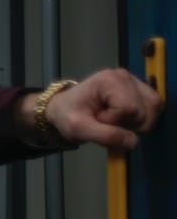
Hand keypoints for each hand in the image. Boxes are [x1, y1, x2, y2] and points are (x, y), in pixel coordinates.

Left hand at [43, 68, 164, 150]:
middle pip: (143, 111)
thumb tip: (133, 141)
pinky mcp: (139, 90)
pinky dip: (141, 119)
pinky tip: (124, 118)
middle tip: (104, 120)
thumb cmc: (68, 115)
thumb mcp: (79, 129)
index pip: (129, 109)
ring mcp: (133, 82)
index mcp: (108, 80)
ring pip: (153, 109)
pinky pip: (154, 108)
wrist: (64, 109)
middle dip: (126, 124)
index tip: (97, 119)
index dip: (114, 121)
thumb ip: (106, 136)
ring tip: (114, 120)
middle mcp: (124, 77)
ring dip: (136, 123)